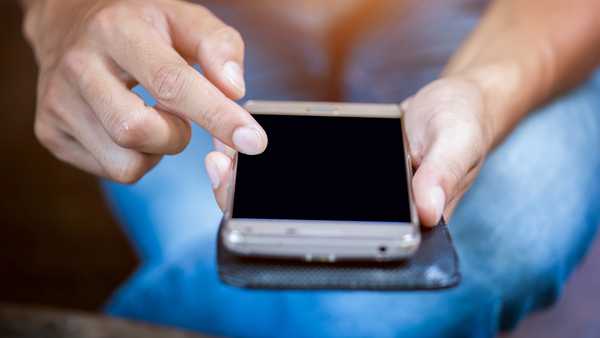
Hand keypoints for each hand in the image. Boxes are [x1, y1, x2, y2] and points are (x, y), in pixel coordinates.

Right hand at [24, 0, 266, 182]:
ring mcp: (57, 103)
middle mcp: (79, 66)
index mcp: (118, 31)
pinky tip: (131, 127)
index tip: (254, 142)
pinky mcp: (50, 132)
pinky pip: (112, 171)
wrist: (70, 23)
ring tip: (152, 118)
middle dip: (177, 136)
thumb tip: (235, 90)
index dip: (217, 116)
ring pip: (126, 162)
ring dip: (157, 151)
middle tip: (179, 115)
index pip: (172, 83)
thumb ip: (219, 47)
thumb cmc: (141, 25)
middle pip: (138, 131)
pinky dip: (136, 158)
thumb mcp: (184, 19)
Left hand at [206, 77, 492, 224]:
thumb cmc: (464, 124)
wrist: (455, 104)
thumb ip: (444, 176)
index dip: (305, 243)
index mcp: (400, 223)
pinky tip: (244, 149)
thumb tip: (426, 211)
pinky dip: (271, 165)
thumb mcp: (460, 143)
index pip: (349, 245)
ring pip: (296, 203)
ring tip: (223, 163)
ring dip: (256, 187)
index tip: (264, 226)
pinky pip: (300, 174)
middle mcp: (371, 214)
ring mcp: (353, 194)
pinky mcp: (340, 173)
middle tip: (226, 183)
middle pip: (310, 229)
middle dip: (261, 212)